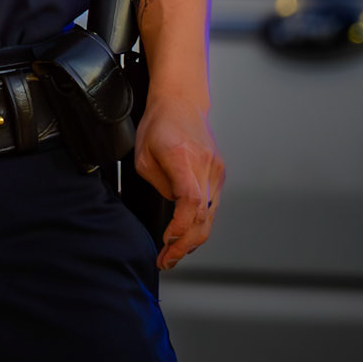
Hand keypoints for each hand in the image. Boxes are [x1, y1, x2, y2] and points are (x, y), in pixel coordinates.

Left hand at [134, 94, 224, 271]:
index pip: (190, 201)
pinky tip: (186, 236)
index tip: (166, 239)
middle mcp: (205, 166)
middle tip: (166, 260)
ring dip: (192, 240)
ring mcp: (216, 171)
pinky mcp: (219, 174)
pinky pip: (211, 207)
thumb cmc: (159, 124)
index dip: (180, 226)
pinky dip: (199, 225)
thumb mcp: (143, 154)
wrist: (182, 102)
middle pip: (203, 217)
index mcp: (183, 158)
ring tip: (173, 255)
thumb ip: (157, 183)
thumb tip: (170, 206)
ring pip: (210, 216)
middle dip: (184, 245)